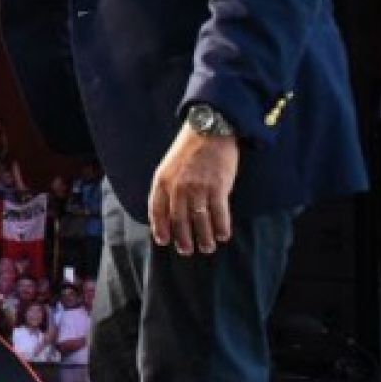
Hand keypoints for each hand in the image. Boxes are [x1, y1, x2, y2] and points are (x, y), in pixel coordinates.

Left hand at [148, 125, 239, 256]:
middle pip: (179, 220)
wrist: (210, 130)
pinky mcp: (218, 187)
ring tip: (207, 248)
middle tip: (187, 251)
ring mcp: (198, 188)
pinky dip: (221, 227)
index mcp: (162, 181)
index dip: (160, 228)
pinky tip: (223, 236)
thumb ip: (166, 186)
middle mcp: (178, 187)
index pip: (157, 211)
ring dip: (204, 237)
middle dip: (183, 239)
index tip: (164, 241)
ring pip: (199, 220)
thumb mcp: (168, 165)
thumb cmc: (189, 148)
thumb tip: (167, 209)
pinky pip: (219, 213)